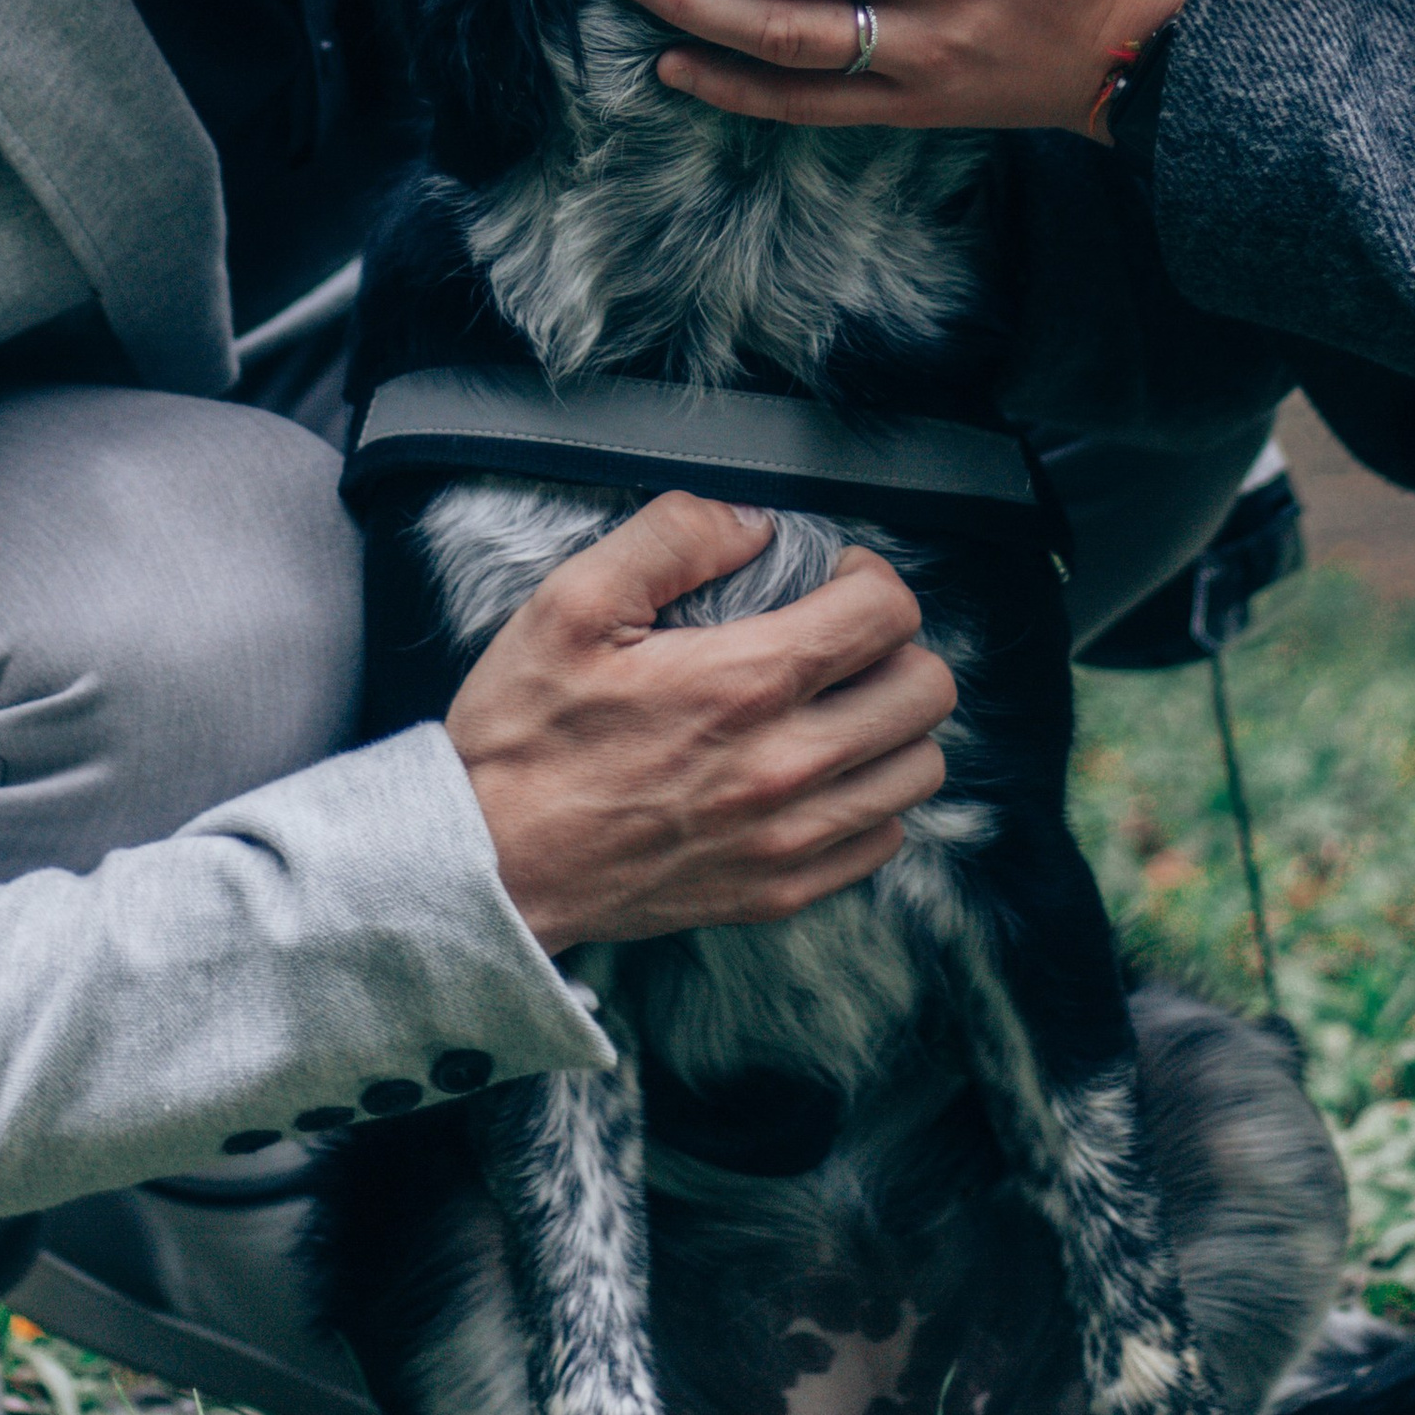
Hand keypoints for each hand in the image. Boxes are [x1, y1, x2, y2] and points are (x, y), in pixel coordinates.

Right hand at [447, 490, 956, 951]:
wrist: (487, 864)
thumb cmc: (524, 735)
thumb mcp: (573, 603)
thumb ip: (673, 536)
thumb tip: (754, 521)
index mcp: (745, 684)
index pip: (888, 613)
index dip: (868, 576)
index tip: (828, 579)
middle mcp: (786, 767)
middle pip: (927, 692)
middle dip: (894, 646)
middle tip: (838, 640)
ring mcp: (788, 839)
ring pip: (918, 768)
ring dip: (890, 725)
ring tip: (834, 706)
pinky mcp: (778, 893)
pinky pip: (881, 840)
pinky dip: (867, 800)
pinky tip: (814, 773)